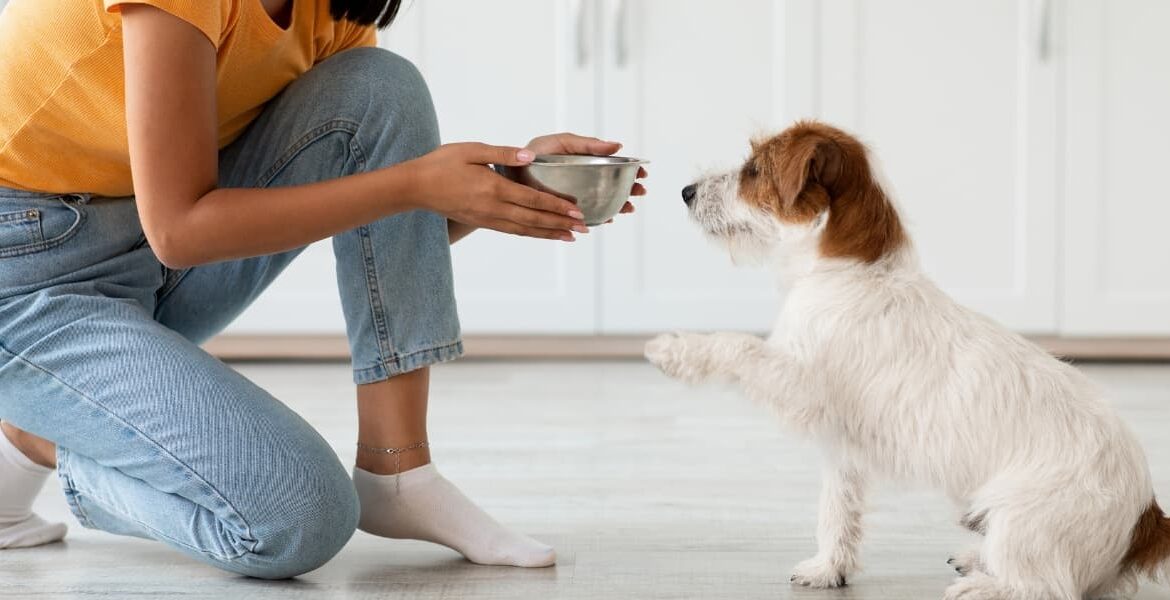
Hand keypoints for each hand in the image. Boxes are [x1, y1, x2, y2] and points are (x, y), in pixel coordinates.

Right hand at [408, 143, 587, 240]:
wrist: (416, 187)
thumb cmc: (442, 163)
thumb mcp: (472, 150)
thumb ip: (503, 154)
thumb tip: (530, 156)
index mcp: (493, 188)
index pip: (532, 199)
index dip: (556, 206)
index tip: (577, 209)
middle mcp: (493, 208)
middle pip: (534, 219)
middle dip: (560, 224)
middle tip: (584, 228)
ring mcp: (487, 218)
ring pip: (525, 230)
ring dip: (549, 234)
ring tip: (570, 237)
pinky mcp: (482, 222)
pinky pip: (513, 231)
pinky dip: (532, 234)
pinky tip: (543, 234)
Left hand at [525, 133, 647, 219]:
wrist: (511, 170)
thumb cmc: (536, 152)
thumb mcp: (562, 143)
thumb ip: (588, 144)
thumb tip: (617, 145)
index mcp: (585, 161)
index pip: (614, 166)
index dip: (629, 170)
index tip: (642, 173)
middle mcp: (584, 180)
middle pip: (614, 186)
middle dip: (629, 190)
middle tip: (639, 192)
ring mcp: (577, 196)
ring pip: (604, 202)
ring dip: (619, 205)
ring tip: (627, 208)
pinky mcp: (567, 210)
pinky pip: (587, 216)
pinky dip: (599, 217)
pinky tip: (607, 218)